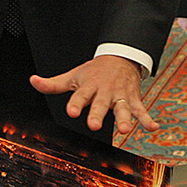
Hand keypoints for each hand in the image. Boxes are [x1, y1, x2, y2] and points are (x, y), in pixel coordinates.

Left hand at [31, 56, 157, 134]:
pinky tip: (153, 127)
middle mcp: (105, 91)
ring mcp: (120, 95)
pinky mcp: (132, 98)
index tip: (72, 111)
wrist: (121, 57)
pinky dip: (147, 118)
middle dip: (98, 113)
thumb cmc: (93, 71)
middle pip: (101, 104)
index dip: (76, 103)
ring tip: (125, 130)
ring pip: (122, 108)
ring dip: (124, 119)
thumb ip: (53, 84)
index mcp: (89, 86)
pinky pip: (140, 109)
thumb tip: (33, 81)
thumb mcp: (73, 75)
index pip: (81, 95)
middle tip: (94, 124)